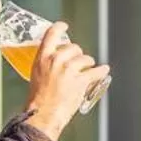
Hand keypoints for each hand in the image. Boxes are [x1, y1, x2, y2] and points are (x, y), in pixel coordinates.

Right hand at [21, 22, 109, 140]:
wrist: (42, 114)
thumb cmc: (37, 100)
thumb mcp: (36, 76)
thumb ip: (46, 66)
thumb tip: (55, 64)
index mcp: (42, 58)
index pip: (51, 34)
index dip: (59, 28)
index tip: (64, 26)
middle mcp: (56, 60)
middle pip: (73, 47)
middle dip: (77, 54)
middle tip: (77, 63)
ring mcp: (69, 70)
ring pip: (86, 59)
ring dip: (88, 63)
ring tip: (87, 70)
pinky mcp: (80, 81)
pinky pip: (96, 72)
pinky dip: (101, 71)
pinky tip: (104, 70)